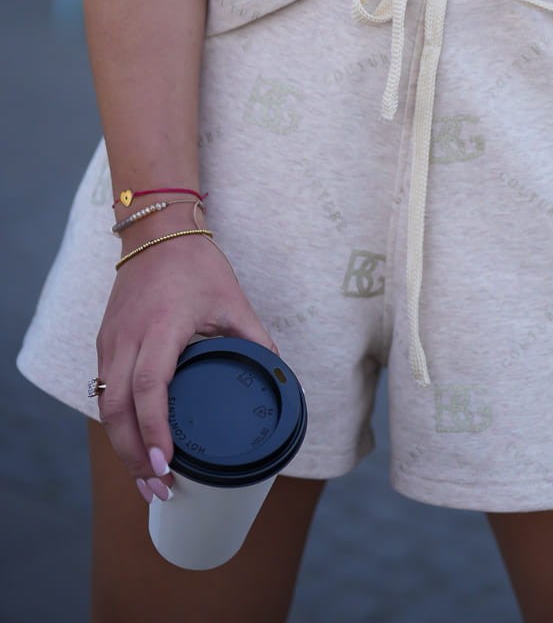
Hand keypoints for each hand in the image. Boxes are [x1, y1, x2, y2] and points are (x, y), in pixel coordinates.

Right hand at [95, 233, 280, 506]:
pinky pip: (104, 391)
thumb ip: (254, 338)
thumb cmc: (196, 263)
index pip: (149, 387)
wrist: (156, 230)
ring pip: (105, 406)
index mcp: (161, 327)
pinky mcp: (104, 343)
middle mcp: (128, 338)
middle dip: (133, 456)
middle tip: (159, 490)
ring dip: (123, 447)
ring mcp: (110, 341)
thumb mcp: (232, 299)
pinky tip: (135, 446)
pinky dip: (117, 424)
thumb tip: (279, 374)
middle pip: (117, 410)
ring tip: (147, 481)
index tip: (165, 465)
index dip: (154, 429)